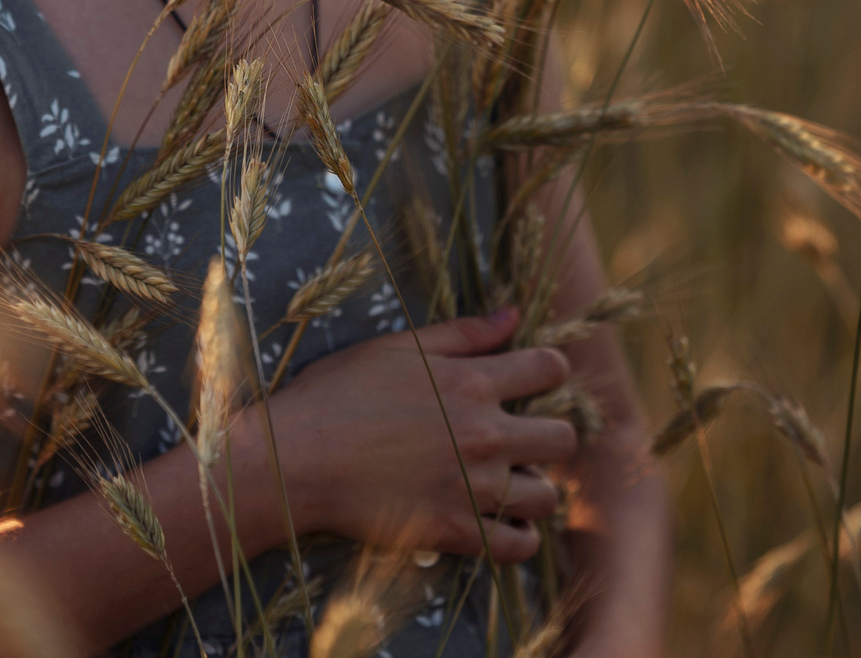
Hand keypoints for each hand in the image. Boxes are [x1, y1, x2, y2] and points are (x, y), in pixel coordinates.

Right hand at [263, 305, 577, 562]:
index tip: (535, 381)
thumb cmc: (340, 393)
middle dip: (549, 434)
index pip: (549, 369)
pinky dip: (517, 536)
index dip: (549, 371)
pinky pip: (518, 546)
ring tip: (508, 481)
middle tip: (522, 437)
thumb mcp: (399, 347)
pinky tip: (499, 521)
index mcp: (473, 381)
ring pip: (547, 496)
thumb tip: (513, 314)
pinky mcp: (456, 531)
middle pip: (562, 438)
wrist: (298, 458)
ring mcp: (474, 487)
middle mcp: (485, 434)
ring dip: (534, 487)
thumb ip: (463, 333)